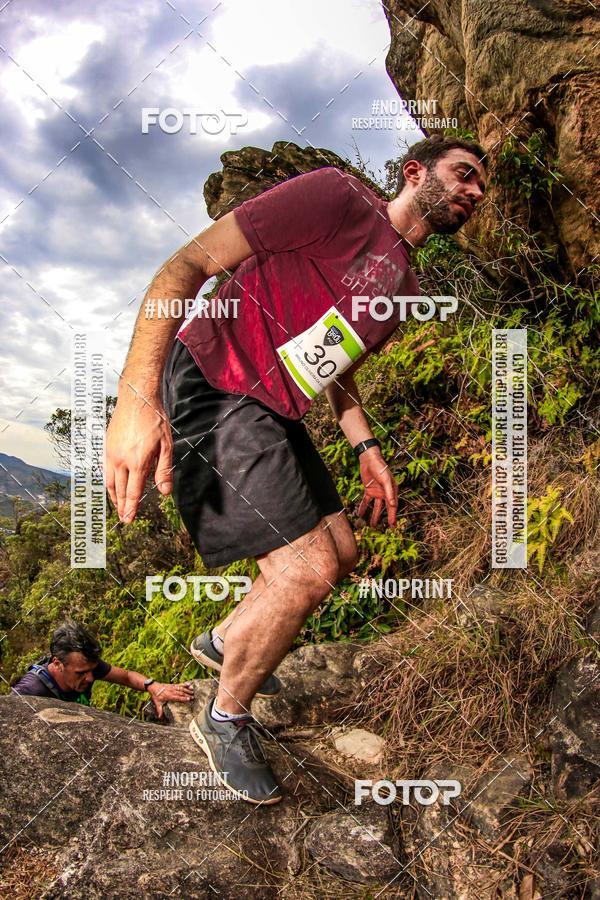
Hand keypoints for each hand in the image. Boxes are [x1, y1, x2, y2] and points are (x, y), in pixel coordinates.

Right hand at [105, 391, 173, 522]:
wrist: (136, 398)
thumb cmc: (154, 420)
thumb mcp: (166, 445)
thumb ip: (164, 470)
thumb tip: (164, 492)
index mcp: (137, 461)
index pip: (133, 492)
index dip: (131, 508)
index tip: (129, 520)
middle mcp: (121, 460)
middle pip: (119, 490)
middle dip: (121, 506)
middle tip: (124, 518)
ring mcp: (111, 453)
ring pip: (109, 481)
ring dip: (113, 496)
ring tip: (118, 506)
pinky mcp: (107, 446)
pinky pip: (105, 470)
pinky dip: (109, 482)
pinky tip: (113, 485)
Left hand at [148, 681, 193, 718]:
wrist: (153, 687)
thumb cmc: (155, 695)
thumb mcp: (157, 703)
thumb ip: (159, 710)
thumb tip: (160, 716)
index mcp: (169, 696)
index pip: (178, 697)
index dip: (183, 698)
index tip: (189, 699)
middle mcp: (172, 691)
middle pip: (181, 693)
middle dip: (187, 694)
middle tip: (193, 696)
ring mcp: (172, 687)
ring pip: (181, 688)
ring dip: (187, 690)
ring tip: (192, 691)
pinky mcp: (172, 685)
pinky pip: (179, 684)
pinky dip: (184, 685)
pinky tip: (188, 684)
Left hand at [357, 447, 397, 526]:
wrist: (369, 459)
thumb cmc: (380, 468)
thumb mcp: (385, 480)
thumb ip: (389, 493)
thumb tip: (393, 505)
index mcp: (392, 490)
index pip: (392, 506)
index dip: (392, 516)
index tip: (392, 525)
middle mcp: (385, 493)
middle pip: (385, 508)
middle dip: (386, 518)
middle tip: (387, 528)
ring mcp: (377, 492)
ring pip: (375, 507)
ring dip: (374, 515)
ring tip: (372, 525)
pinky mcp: (368, 490)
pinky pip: (366, 501)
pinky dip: (363, 507)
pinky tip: (359, 514)